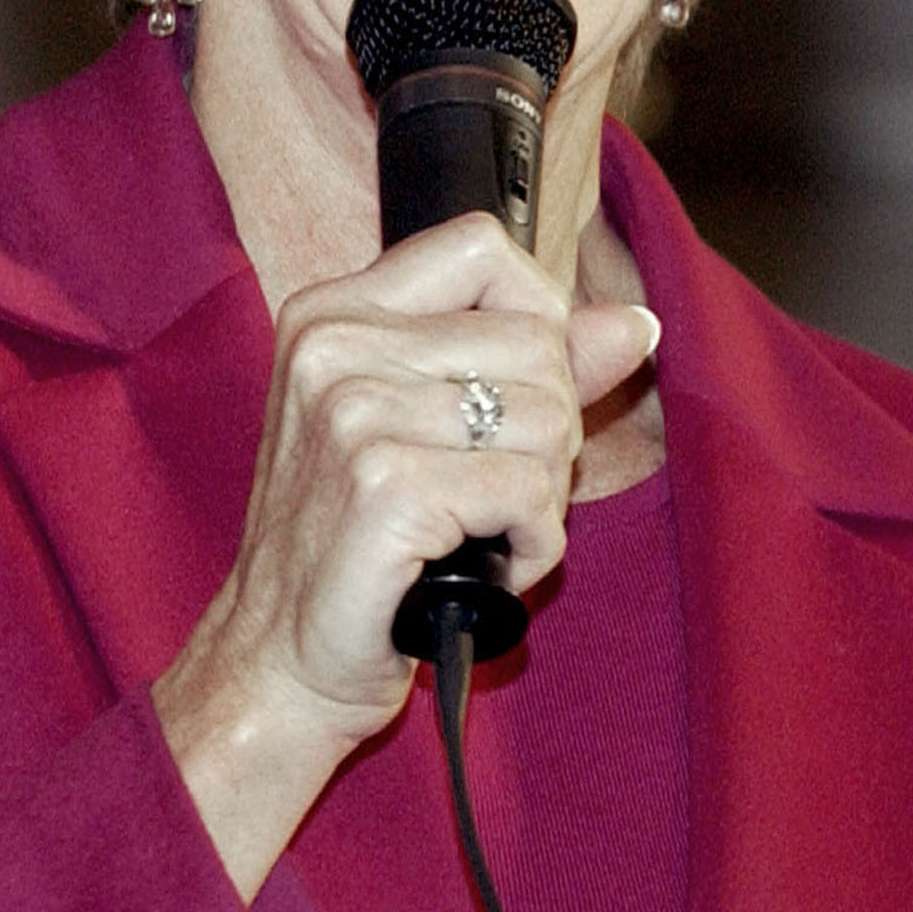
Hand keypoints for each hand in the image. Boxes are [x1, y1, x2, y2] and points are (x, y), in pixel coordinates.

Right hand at [153, 212, 658, 896]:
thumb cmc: (354, 552)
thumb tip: (634, 322)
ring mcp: (354, 413)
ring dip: (541, 498)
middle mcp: (335, 347)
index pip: (481, 246)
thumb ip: (531, 366)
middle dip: (549, 431)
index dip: (536, 320)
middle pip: (537, 341)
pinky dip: (532, 547)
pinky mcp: (385, 486)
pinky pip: (529, 493)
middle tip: (490, 493)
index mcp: (335, 314)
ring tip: (481, 534)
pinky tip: (484, 571)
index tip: (515, 396)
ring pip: (548, 421)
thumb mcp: (430, 434)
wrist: (278, 664)